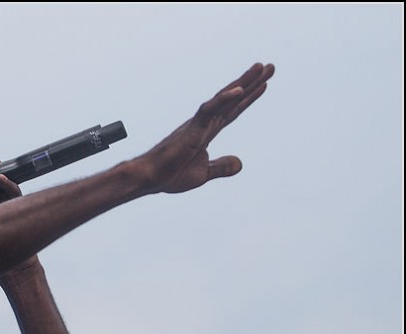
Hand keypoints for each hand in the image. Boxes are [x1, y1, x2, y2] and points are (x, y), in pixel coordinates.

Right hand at [138, 62, 274, 193]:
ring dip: (244, 83)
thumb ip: (222, 166)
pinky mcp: (192, 127)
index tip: (263, 85)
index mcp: (207, 132)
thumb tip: (240, 163)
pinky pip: (210, 109)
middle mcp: (205, 123)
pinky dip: (225, 99)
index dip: (248, 99)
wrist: (151, 178)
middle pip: (233, 99)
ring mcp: (199, 123)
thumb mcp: (204, 173)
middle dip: (252, 83)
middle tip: (270, 67)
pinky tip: (240, 90)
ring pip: (224, 98)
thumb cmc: (171, 175)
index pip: (233, 111)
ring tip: (261, 67)